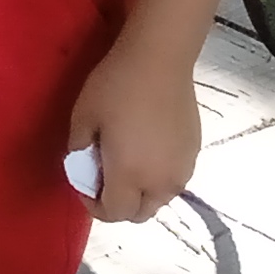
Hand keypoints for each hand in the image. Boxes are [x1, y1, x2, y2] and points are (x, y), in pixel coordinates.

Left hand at [66, 39, 203, 223]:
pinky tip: (146, 150)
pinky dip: (158, 176)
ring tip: (125, 164)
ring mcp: (183, 168)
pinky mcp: (195, 152)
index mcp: (130, 176)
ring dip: (141, 193)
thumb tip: (85, 166)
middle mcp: (161, 181)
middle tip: (103, 178)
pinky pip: (174, 179)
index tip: (84, 186)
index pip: (115, 214)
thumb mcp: (82, 118)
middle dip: (119, 205)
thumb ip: (79, 151)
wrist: (160, 60)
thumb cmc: (115, 87)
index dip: (94, 208)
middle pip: (140, 213)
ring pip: (160, 198)